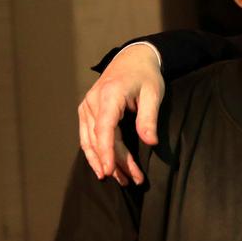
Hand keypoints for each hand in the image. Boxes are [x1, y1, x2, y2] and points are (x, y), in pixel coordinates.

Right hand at [78, 43, 163, 184]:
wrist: (133, 59)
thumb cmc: (146, 76)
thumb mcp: (154, 94)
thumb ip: (149, 118)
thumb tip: (151, 143)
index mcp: (109, 96)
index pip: (104, 129)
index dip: (106, 152)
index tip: (111, 170)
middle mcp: (93, 102)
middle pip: (99, 139)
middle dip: (114, 162)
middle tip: (132, 181)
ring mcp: (87, 107)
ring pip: (90, 140)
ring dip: (104, 161)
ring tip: (121, 180)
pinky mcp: (88, 112)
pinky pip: (88, 136)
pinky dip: (95, 152)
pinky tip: (105, 168)